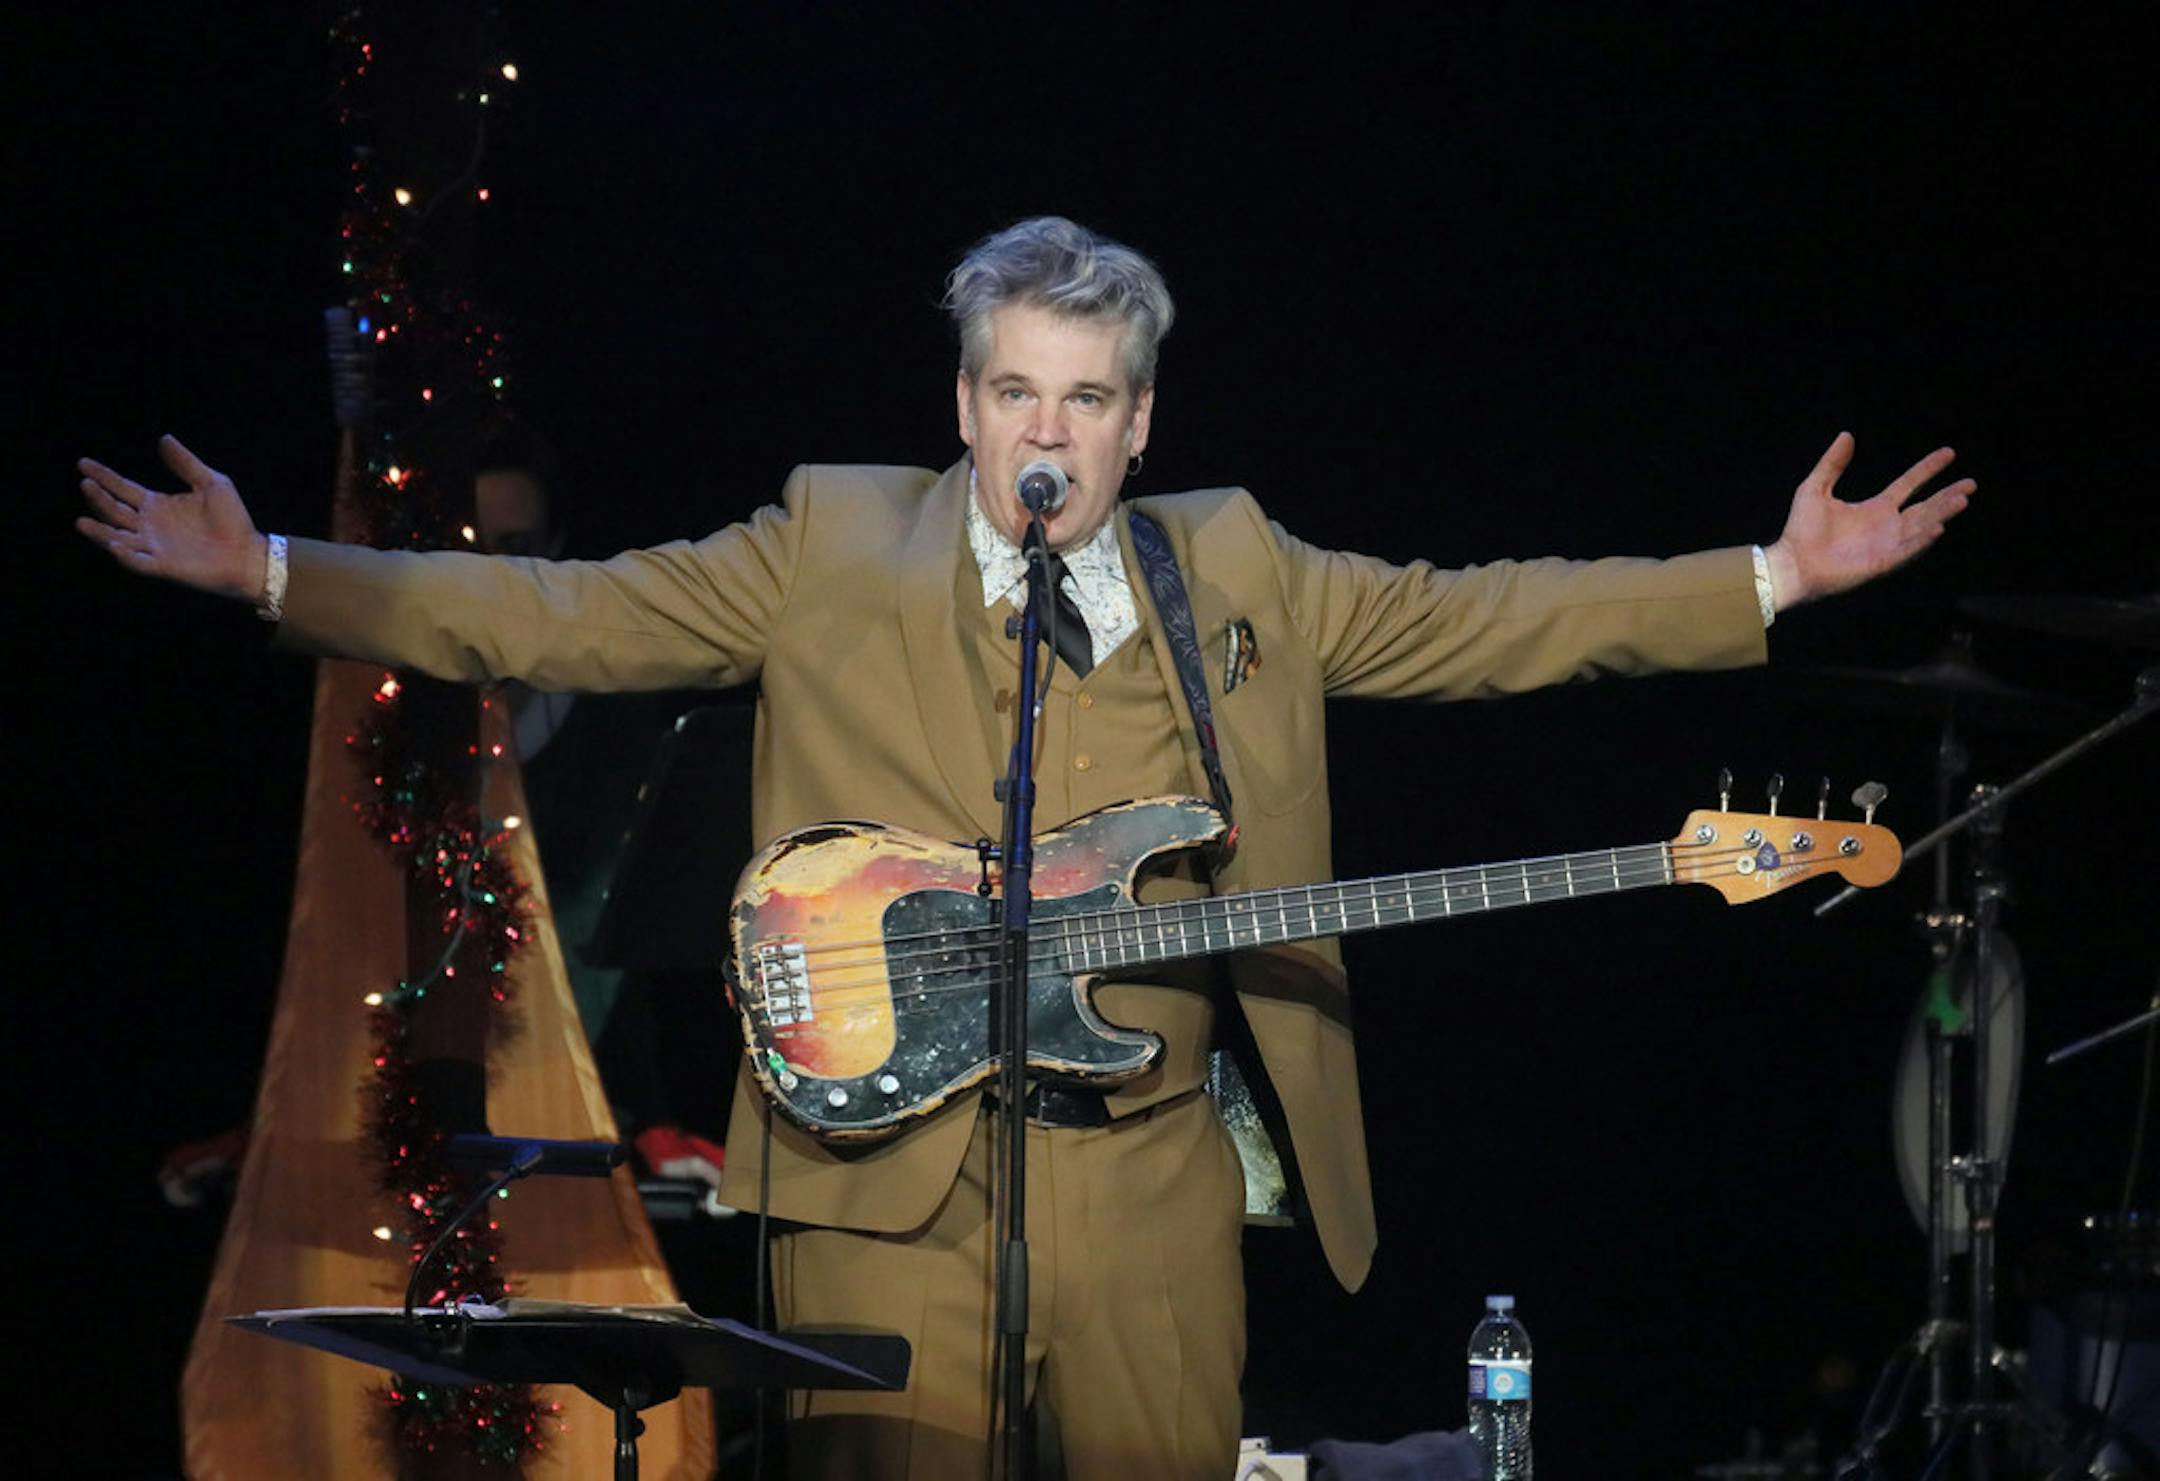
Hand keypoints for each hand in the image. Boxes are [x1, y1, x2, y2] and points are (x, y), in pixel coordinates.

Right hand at [76, 435, 268, 602]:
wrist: (249, 553)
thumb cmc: (232, 520)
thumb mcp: (211, 483)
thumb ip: (186, 464)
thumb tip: (163, 438)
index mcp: (157, 505)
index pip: (122, 488)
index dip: (103, 476)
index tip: (82, 463)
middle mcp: (149, 525)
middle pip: (114, 511)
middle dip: (98, 498)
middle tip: (86, 483)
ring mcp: (154, 547)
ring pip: (118, 538)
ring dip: (100, 532)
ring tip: (82, 522)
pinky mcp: (164, 566)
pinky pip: (139, 562)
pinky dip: (126, 555)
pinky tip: (115, 544)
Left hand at [1764, 433, 1973, 607]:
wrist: (1792, 562)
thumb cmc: (1801, 530)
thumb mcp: (1815, 488)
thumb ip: (1833, 463)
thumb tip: (1846, 435)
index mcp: (1876, 508)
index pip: (1910, 484)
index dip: (1928, 468)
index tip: (1949, 453)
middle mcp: (1887, 525)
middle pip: (1926, 507)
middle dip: (1948, 495)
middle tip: (1971, 483)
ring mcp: (1886, 544)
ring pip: (1922, 526)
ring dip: (1942, 513)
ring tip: (1962, 499)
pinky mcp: (1881, 562)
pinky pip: (1906, 549)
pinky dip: (1922, 539)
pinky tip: (1938, 527)